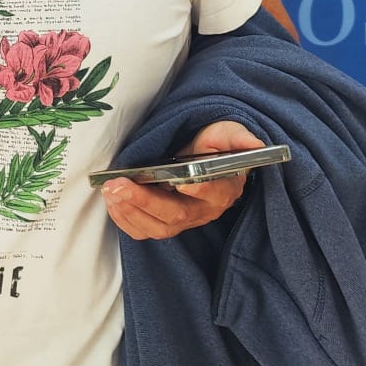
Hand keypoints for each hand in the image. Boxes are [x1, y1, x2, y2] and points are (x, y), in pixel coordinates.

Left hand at [99, 120, 263, 241]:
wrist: (202, 160)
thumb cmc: (214, 147)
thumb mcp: (225, 134)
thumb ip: (235, 136)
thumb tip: (255, 143)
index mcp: (223, 188)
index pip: (213, 193)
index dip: (198, 189)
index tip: (180, 180)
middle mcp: (204, 211)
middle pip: (176, 215)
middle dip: (145, 201)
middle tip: (119, 185)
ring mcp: (184, 221)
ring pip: (157, 228)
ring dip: (130, 211)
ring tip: (110, 190)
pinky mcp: (164, 224)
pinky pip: (143, 231)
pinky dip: (125, 219)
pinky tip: (112, 201)